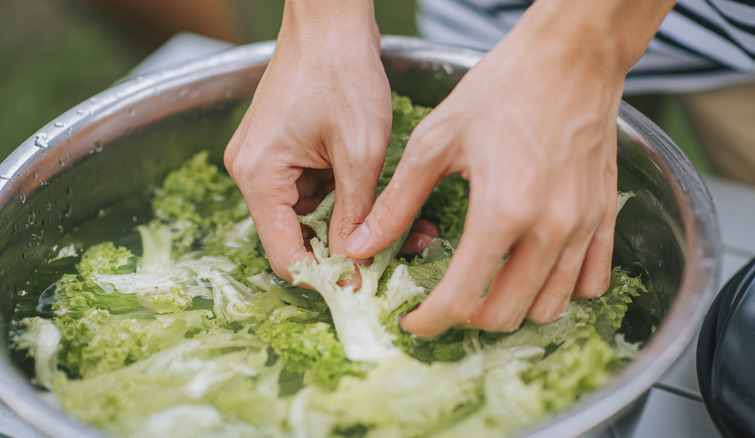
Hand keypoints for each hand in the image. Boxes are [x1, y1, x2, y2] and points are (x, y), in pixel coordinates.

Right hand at [224, 2, 390, 278]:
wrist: (330, 22)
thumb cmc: (343, 72)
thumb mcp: (360, 152)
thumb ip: (355, 215)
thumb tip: (353, 268)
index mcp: (260, 177)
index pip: (285, 255)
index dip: (325, 278)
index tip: (365, 289)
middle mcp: (253, 174)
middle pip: (296, 238)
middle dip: (347, 251)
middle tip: (398, 256)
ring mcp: (266, 162)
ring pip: (310, 217)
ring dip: (352, 225)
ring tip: (407, 226)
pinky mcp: (283, 152)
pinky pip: (313, 192)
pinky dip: (345, 200)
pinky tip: (379, 198)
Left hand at [345, 6, 646, 336]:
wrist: (570, 57)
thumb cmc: (503, 87)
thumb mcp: (436, 141)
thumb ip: (398, 202)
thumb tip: (362, 244)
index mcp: (502, 209)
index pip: (463, 297)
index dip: (432, 320)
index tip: (415, 320)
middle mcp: (550, 227)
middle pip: (507, 313)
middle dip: (468, 319)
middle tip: (445, 302)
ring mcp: (583, 225)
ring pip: (550, 306)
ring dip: (513, 309)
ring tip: (485, 286)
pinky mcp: (604, 216)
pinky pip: (590, 281)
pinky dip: (560, 290)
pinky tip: (534, 270)